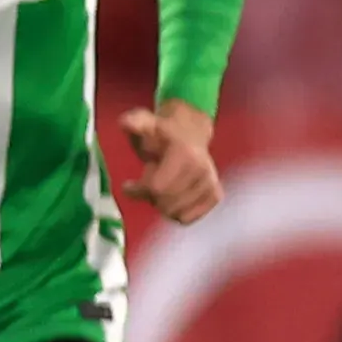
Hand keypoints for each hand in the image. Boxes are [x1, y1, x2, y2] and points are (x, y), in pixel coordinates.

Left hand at [112, 96, 224, 223]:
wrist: (189, 133)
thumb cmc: (161, 132)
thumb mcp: (145, 123)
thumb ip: (135, 123)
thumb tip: (125, 123)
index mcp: (186, 155)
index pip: (156, 188)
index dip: (138, 189)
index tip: (128, 184)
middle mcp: (203, 171)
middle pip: (165, 203)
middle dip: (150, 196)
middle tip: (148, 181)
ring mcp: (212, 184)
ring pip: (176, 214)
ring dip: (161, 204)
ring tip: (162, 185)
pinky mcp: (216, 196)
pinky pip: (188, 218)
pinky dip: (175, 212)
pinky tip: (172, 196)